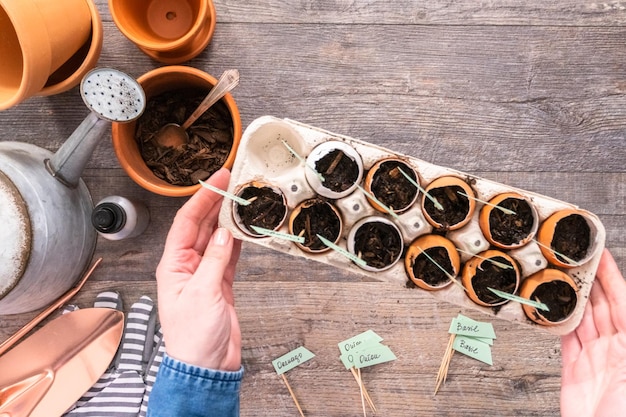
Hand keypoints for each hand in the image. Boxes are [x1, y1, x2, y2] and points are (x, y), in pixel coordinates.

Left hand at [156, 168, 241, 370]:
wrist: (207, 367)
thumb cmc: (193, 338)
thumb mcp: (203, 295)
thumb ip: (214, 261)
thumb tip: (223, 232)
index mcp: (173, 265)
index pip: (186, 222)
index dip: (202, 198)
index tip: (217, 180)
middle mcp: (187, 265)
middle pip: (201, 226)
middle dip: (216, 203)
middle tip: (233, 182)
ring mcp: (205, 274)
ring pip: (216, 238)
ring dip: (228, 219)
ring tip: (241, 200)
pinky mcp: (221, 283)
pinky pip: (229, 255)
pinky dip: (237, 241)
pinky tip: (244, 228)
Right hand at [561, 249, 625, 416]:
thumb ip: (625, 332)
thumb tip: (625, 300)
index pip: (622, 300)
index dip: (611, 276)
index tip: (599, 254)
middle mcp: (616, 348)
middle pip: (601, 305)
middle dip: (588, 281)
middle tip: (573, 259)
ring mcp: (595, 358)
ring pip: (582, 319)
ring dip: (572, 298)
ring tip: (559, 277)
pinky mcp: (575, 370)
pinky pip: (565, 340)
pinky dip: (558, 322)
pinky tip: (554, 309)